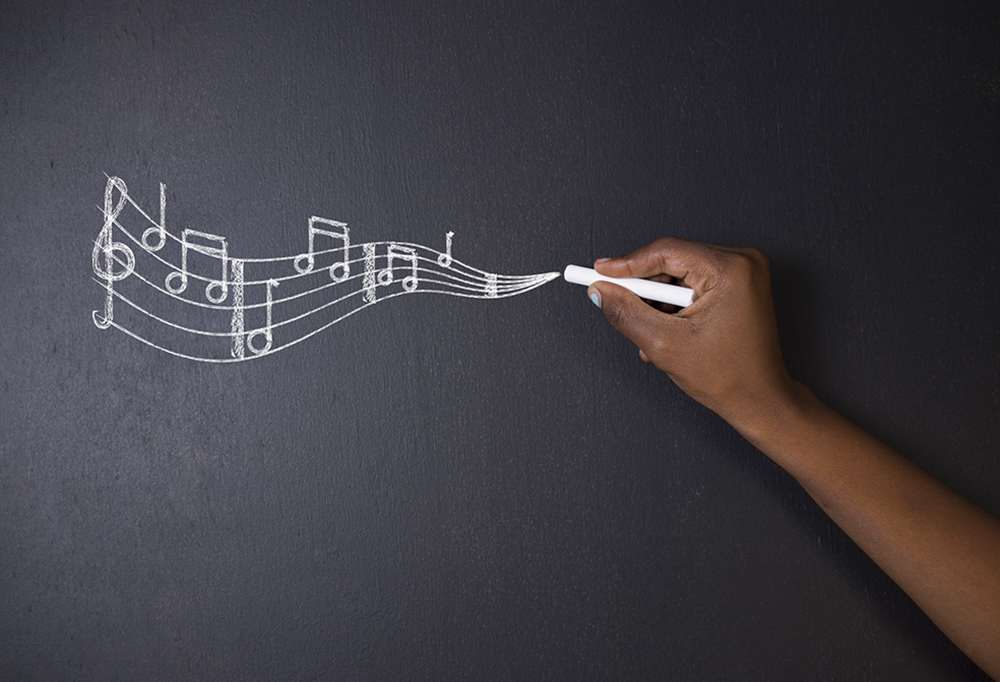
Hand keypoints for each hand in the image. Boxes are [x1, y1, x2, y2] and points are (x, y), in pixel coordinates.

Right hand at [589, 237, 797, 427]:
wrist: (760, 399)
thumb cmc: (730, 377)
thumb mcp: (665, 345)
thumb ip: (627, 313)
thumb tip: (601, 291)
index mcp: (730, 270)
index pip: (665, 251)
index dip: (627, 264)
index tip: (599, 271)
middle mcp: (742, 262)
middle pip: (672, 261)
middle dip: (645, 289)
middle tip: (620, 306)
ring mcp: (743, 272)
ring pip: (680, 274)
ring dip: (659, 302)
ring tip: (654, 333)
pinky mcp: (739, 284)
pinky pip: (694, 283)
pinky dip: (675, 305)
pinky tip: (669, 330)